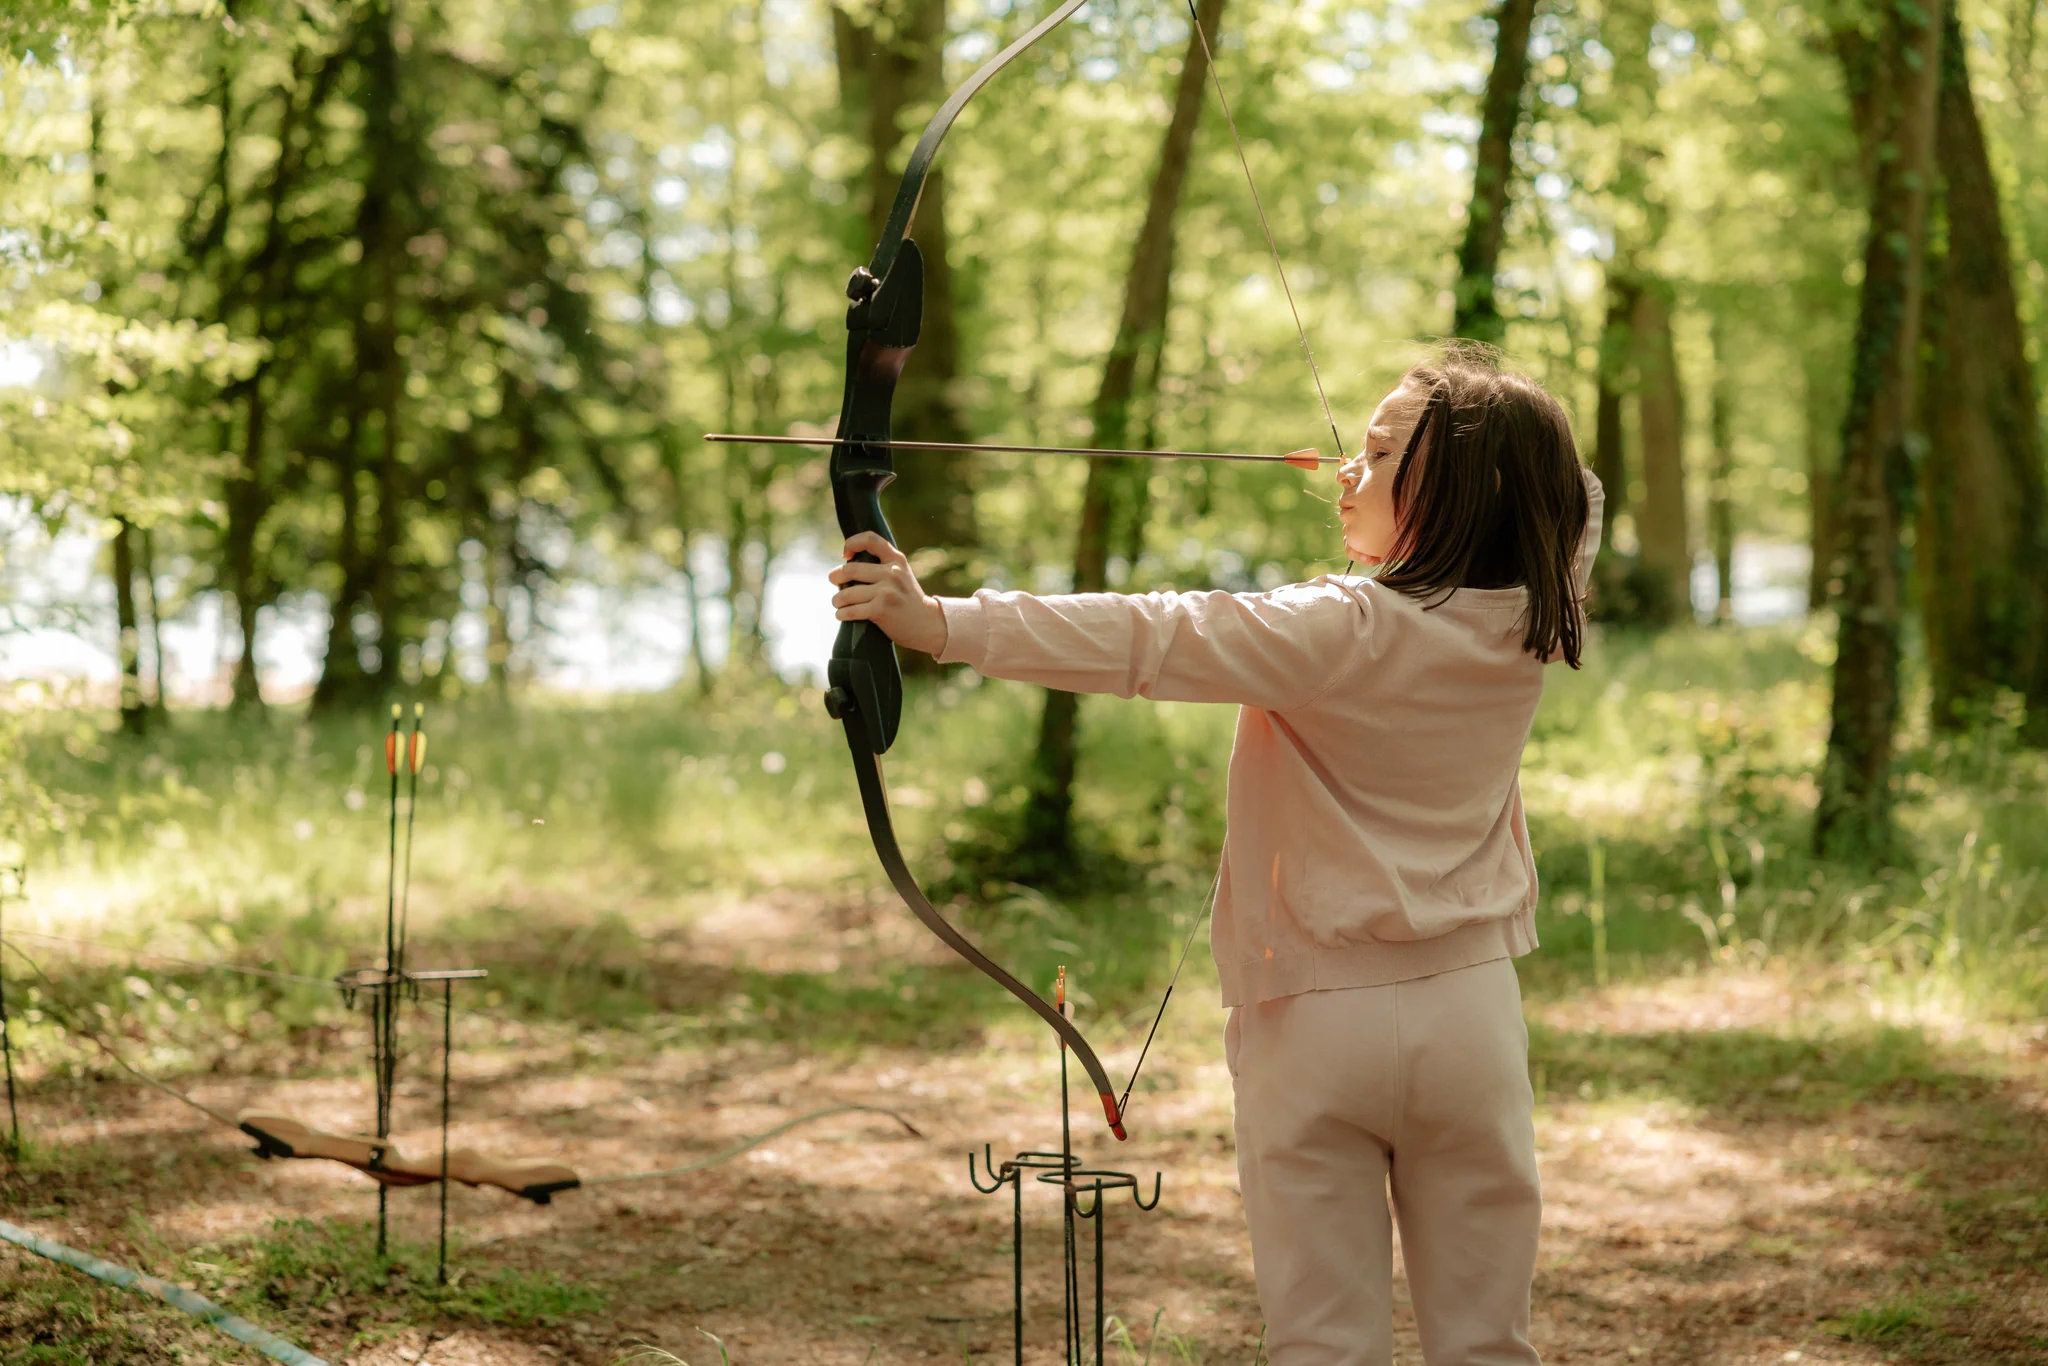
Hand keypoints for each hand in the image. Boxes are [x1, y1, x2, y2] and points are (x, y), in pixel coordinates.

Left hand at [829, 532, 948, 655]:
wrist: (927, 623)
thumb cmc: (908, 599)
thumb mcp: (901, 574)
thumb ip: (882, 566)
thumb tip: (847, 564)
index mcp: (896, 559)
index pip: (870, 540)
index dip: (852, 543)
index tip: (846, 555)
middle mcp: (892, 572)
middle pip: (850, 569)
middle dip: (836, 577)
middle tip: (835, 582)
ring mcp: (886, 591)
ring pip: (847, 593)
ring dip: (837, 600)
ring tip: (838, 603)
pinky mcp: (881, 609)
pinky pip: (851, 611)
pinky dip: (842, 614)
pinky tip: (842, 615)